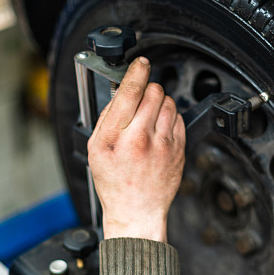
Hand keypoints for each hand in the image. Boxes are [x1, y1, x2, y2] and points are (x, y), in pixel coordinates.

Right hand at [87, 57, 185, 241]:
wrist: (136, 211)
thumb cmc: (114, 182)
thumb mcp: (95, 149)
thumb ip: (106, 118)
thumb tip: (121, 92)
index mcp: (114, 137)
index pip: (130, 91)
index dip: (137, 71)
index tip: (141, 63)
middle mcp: (139, 139)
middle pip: (152, 92)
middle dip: (147, 88)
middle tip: (141, 97)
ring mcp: (162, 145)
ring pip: (168, 102)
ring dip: (160, 102)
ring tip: (150, 116)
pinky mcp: (178, 151)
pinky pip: (178, 118)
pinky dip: (170, 117)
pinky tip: (159, 130)